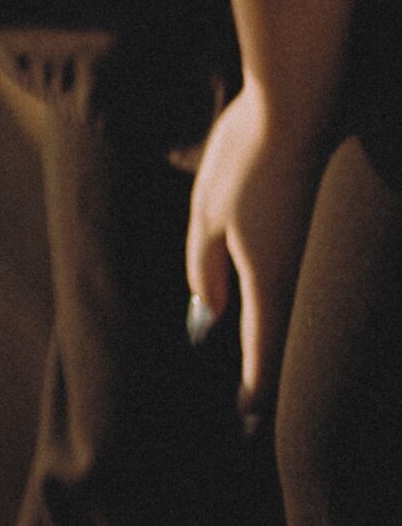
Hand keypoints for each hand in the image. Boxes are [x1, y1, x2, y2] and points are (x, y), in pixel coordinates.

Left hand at [186, 81, 324, 422]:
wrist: (301, 100)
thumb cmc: (246, 157)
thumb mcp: (206, 212)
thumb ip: (205, 266)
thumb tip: (206, 313)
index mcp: (268, 280)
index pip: (260, 354)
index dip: (253, 393)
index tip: (246, 425)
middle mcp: (300, 276)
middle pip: (287, 342)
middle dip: (273, 378)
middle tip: (258, 412)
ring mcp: (315, 253)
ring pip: (299, 313)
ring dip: (281, 339)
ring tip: (266, 364)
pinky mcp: (321, 228)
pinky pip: (306, 280)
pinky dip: (291, 301)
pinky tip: (276, 296)